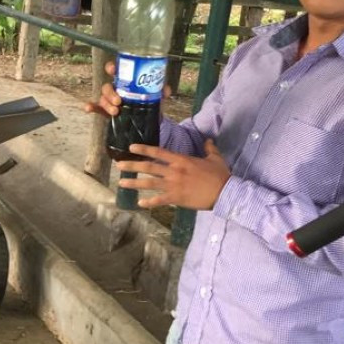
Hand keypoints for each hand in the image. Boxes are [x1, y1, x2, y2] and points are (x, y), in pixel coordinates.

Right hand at [84, 62, 174, 117]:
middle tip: (119, 101)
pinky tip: (88, 108)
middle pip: (107, 86)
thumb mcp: (157, 96)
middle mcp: (116, 88)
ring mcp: (111, 100)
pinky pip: (97, 108)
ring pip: (102, 98)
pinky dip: (91, 107)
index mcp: (126, 81)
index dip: (111, 68)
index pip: (116, 71)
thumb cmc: (150, 101)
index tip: (112, 70)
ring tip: (115, 111)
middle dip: (111, 92)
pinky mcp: (107, 111)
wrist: (149, 118)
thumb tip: (165, 90)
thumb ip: (161, 92)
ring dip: (106, 103)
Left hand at [116, 139, 230, 209]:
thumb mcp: (215, 158)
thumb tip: (208, 139)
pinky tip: (139, 204)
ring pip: (149, 183)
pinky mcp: (176, 198)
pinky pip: (159, 200)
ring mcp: (174, 185)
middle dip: (132, 166)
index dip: (144, 148)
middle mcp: (174, 171)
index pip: (158, 152)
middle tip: (118, 165)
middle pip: (149, 167)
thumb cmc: (220, 175)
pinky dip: (149, 202)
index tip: (131, 147)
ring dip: (134, 183)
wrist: (225, 192)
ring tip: (121, 183)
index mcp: (181, 160)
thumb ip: (209, 148)